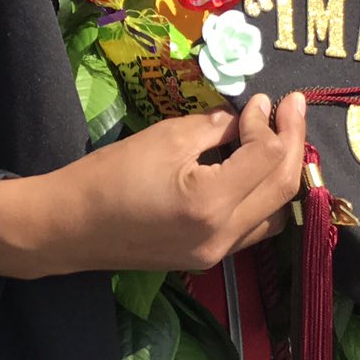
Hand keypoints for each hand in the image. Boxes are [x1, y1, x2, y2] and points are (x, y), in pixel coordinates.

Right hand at [0, 93, 308, 278]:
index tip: (265, 100)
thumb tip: (250, 117)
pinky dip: (264, 196)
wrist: (66, 227)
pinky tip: (258, 169)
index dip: (271, 124)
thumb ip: (217, 126)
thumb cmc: (109, 176)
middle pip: (282, 187)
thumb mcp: (167, 137)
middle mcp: (222, 236)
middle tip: (292, 107)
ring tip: (281, 137)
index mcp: (210, 204)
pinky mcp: (208, 258)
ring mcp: (217, 254)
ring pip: (275, 211)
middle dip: (293, 142)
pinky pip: (254, 226)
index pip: (267, 158)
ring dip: (284, 172)